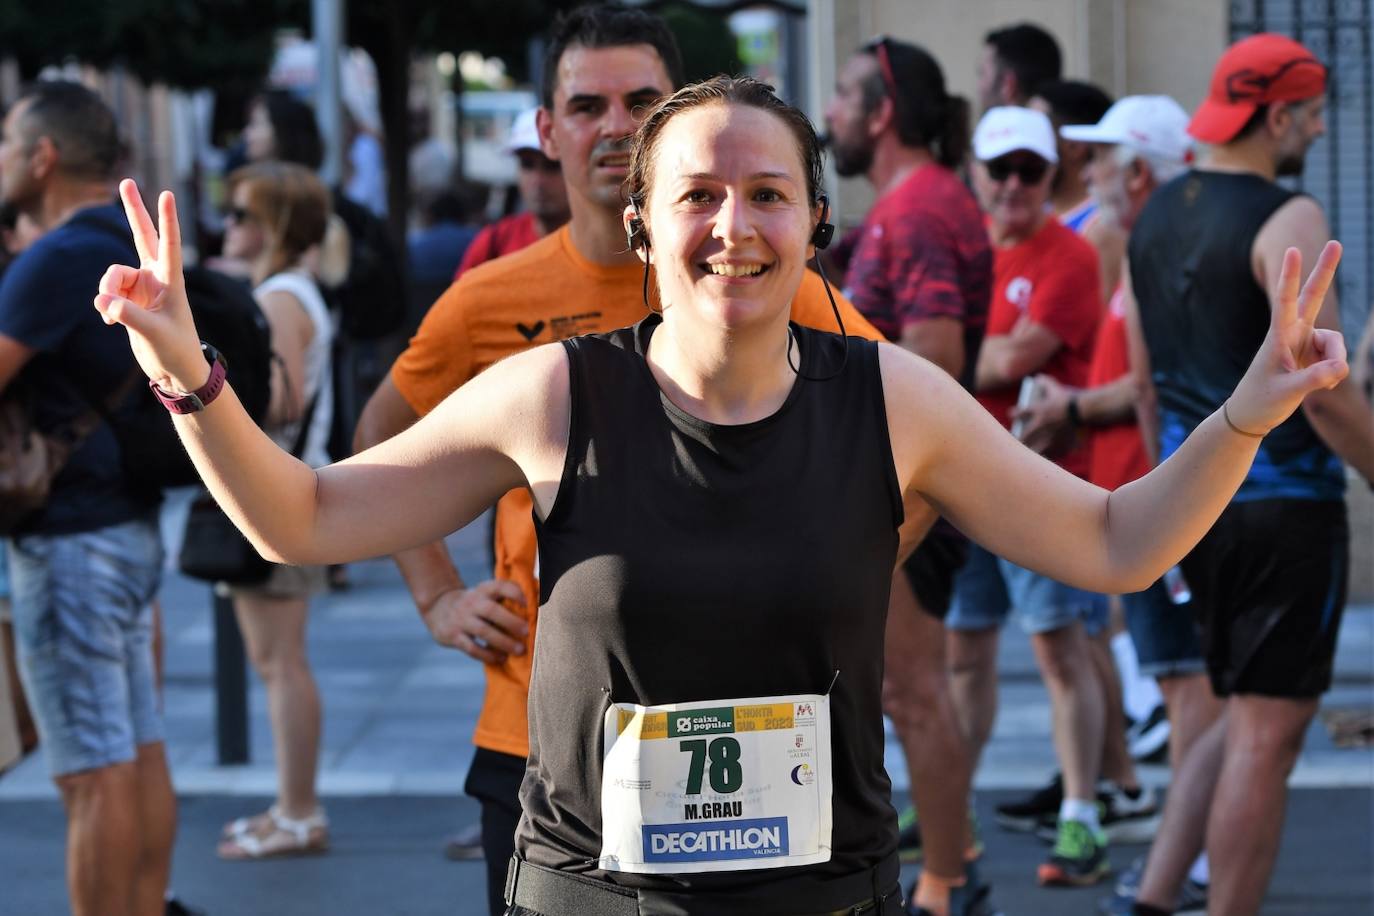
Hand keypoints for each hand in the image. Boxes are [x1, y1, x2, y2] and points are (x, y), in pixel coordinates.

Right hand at [93, 180, 205, 390]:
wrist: (176, 370)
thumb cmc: (175, 350)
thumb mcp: (153, 333)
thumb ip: (128, 315)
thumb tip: (103, 301)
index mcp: (172, 281)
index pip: (170, 244)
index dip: (166, 219)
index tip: (166, 194)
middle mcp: (157, 278)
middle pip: (143, 236)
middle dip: (134, 210)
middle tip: (127, 181)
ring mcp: (142, 287)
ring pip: (112, 275)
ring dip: (106, 291)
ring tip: (111, 315)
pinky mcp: (129, 299)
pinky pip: (106, 292)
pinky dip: (104, 305)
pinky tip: (110, 322)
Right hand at [421, 579, 528, 664]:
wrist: (438, 608)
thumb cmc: (474, 604)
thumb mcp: (485, 594)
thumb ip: (504, 599)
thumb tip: (536, 609)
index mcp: (483, 590)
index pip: (499, 586)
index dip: (514, 592)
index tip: (527, 603)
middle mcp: (471, 603)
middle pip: (492, 611)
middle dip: (511, 622)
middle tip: (527, 632)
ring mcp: (461, 620)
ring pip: (483, 631)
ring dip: (503, 642)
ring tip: (519, 650)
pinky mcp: (453, 636)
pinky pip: (472, 648)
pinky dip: (487, 655)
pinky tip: (501, 659)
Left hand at [1012, 374, 1073, 453]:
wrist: (1088, 410)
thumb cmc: (1073, 398)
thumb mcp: (1058, 387)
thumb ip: (1046, 382)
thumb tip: (1038, 378)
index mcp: (1039, 410)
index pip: (1020, 413)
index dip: (1014, 414)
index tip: (1012, 415)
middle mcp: (1041, 425)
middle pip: (1022, 437)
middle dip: (1016, 439)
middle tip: (1014, 440)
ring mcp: (1049, 437)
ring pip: (1033, 449)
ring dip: (1028, 451)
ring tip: (1024, 454)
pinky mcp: (1058, 446)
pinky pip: (1048, 455)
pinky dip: (1044, 456)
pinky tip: (1041, 458)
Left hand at [1229, 242, 1347, 433]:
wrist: (1252, 415)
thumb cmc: (1262, 401)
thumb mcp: (1288, 393)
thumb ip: (1315, 379)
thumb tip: (1341, 366)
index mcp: (1278, 337)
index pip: (1285, 301)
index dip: (1290, 276)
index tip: (1291, 250)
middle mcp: (1293, 334)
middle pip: (1313, 296)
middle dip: (1325, 271)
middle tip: (1336, 242)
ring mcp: (1304, 342)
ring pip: (1336, 343)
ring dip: (1336, 363)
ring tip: (1324, 385)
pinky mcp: (1313, 355)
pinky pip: (1336, 358)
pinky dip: (1335, 373)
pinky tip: (1322, 387)